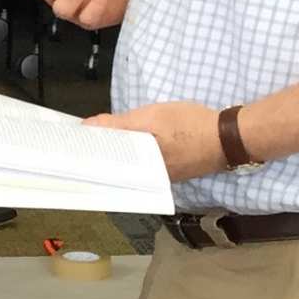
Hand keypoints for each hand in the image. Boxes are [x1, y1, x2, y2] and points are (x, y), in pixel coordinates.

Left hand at [87, 101, 224, 182]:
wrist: (230, 137)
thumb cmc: (191, 126)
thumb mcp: (152, 117)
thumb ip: (119, 123)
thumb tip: (87, 127)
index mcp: (138, 171)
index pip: (102, 167)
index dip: (84, 155)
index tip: (68, 145)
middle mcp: (146, 181)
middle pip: (112, 168)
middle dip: (96, 154)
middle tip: (79, 139)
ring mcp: (157, 177)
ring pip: (126, 165)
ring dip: (113, 153)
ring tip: (95, 139)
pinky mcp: (167, 171)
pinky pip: (140, 163)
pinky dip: (130, 153)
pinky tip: (123, 142)